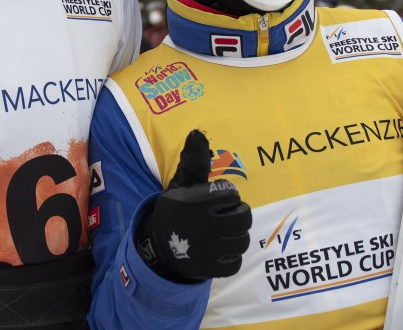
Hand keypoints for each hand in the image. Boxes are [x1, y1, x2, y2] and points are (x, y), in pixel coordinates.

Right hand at [136, 130, 250, 281]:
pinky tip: (224, 249)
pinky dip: (232, 256)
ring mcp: (208, 248)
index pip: (231, 194)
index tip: (222, 198)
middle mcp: (205, 225)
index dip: (229, 195)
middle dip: (241, 214)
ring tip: (228, 232)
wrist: (158, 244)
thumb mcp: (181, 185)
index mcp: (198, 202)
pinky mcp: (210, 267)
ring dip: (238, 235)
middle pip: (243, 218)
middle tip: (232, 214)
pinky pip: (235, 262)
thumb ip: (194, 163)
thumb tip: (197, 134)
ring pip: (242, 240)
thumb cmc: (176, 211)